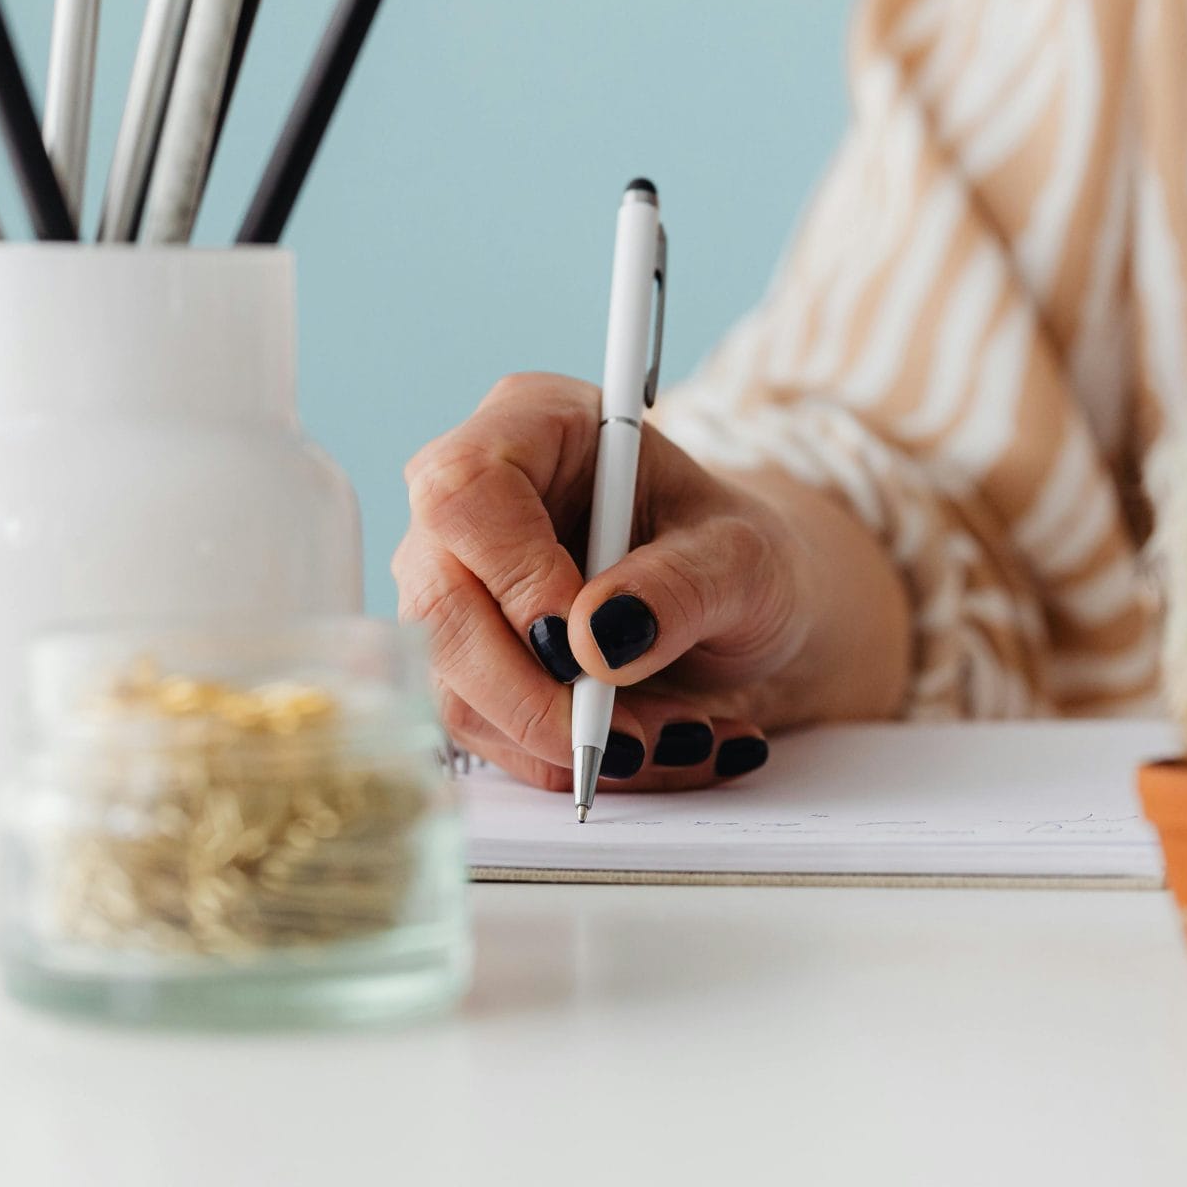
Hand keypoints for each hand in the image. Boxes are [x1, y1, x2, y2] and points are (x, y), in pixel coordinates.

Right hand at [394, 373, 814, 792]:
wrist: (739, 608)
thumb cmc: (736, 555)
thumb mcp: (746, 559)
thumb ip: (682, 586)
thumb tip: (594, 642)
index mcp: (534, 425)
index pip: (468, 490)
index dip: (514, 576)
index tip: (581, 646)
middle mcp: (471, 502)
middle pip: (440, 603)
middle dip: (533, 694)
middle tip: (629, 738)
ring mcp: (455, 583)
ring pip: (452, 684)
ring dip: (560, 739)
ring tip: (673, 737)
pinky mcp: (463, 660)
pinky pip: (483, 731)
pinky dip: (564, 761)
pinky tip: (649, 751)